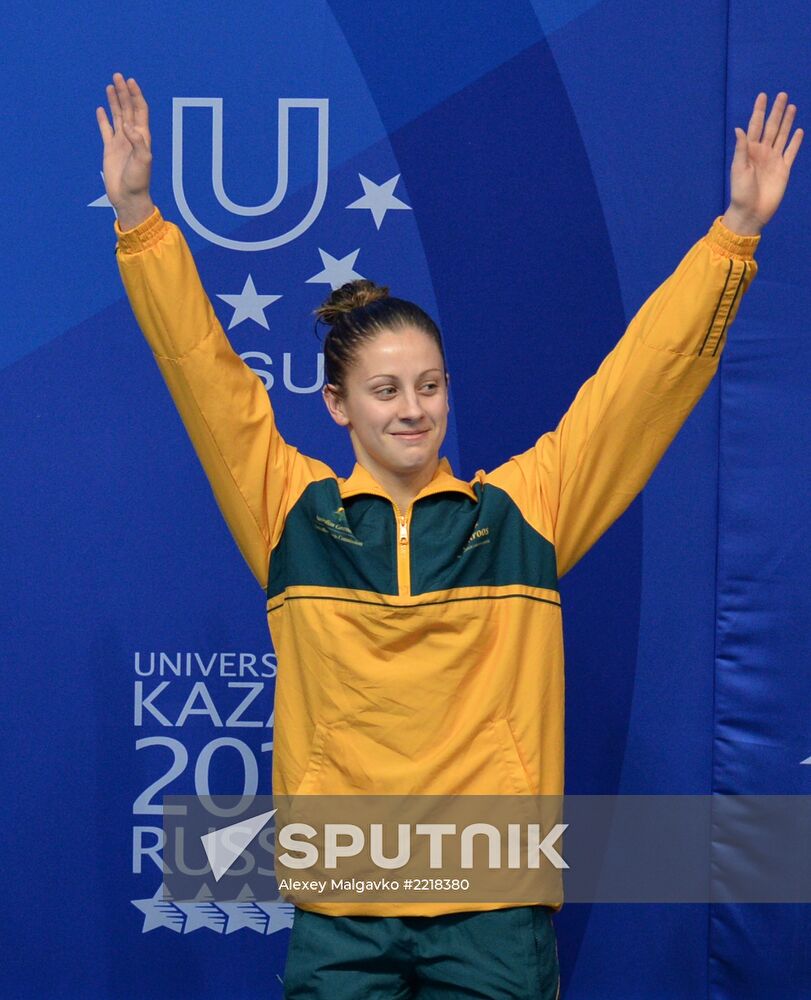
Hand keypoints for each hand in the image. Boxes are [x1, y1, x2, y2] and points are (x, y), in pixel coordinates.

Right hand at [96, 73, 154, 229]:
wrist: (128, 197)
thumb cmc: (138, 181)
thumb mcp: (143, 161)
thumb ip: (137, 142)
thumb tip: (127, 125)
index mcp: (142, 137)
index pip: (140, 110)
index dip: (136, 96)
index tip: (131, 82)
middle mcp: (132, 136)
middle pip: (128, 109)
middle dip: (124, 92)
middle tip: (118, 76)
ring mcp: (121, 142)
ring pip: (117, 116)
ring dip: (114, 101)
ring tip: (110, 86)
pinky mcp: (110, 149)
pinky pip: (106, 129)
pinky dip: (103, 119)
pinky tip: (101, 109)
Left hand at [722, 92, 802, 235]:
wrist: (751, 212)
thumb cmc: (740, 192)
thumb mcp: (738, 169)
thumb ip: (741, 149)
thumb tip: (739, 128)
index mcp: (749, 151)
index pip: (755, 126)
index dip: (759, 111)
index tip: (762, 96)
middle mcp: (762, 152)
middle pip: (772, 127)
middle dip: (776, 111)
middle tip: (782, 95)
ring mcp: (774, 160)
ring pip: (782, 136)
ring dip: (787, 121)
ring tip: (792, 106)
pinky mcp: (784, 169)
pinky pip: (791, 152)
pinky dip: (796, 141)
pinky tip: (799, 130)